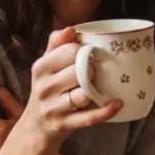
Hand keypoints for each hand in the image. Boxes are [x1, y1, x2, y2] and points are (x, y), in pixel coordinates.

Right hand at [17, 27, 122, 143]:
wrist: (36, 126)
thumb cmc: (48, 89)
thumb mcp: (46, 65)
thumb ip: (56, 45)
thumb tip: (70, 28)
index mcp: (41, 68)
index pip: (69, 51)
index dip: (85, 50)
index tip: (90, 54)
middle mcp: (44, 87)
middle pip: (78, 72)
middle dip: (92, 70)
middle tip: (96, 71)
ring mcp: (53, 108)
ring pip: (83, 95)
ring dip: (97, 90)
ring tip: (101, 87)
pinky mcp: (64, 124)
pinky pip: (89, 118)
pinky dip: (106, 111)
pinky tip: (117, 103)